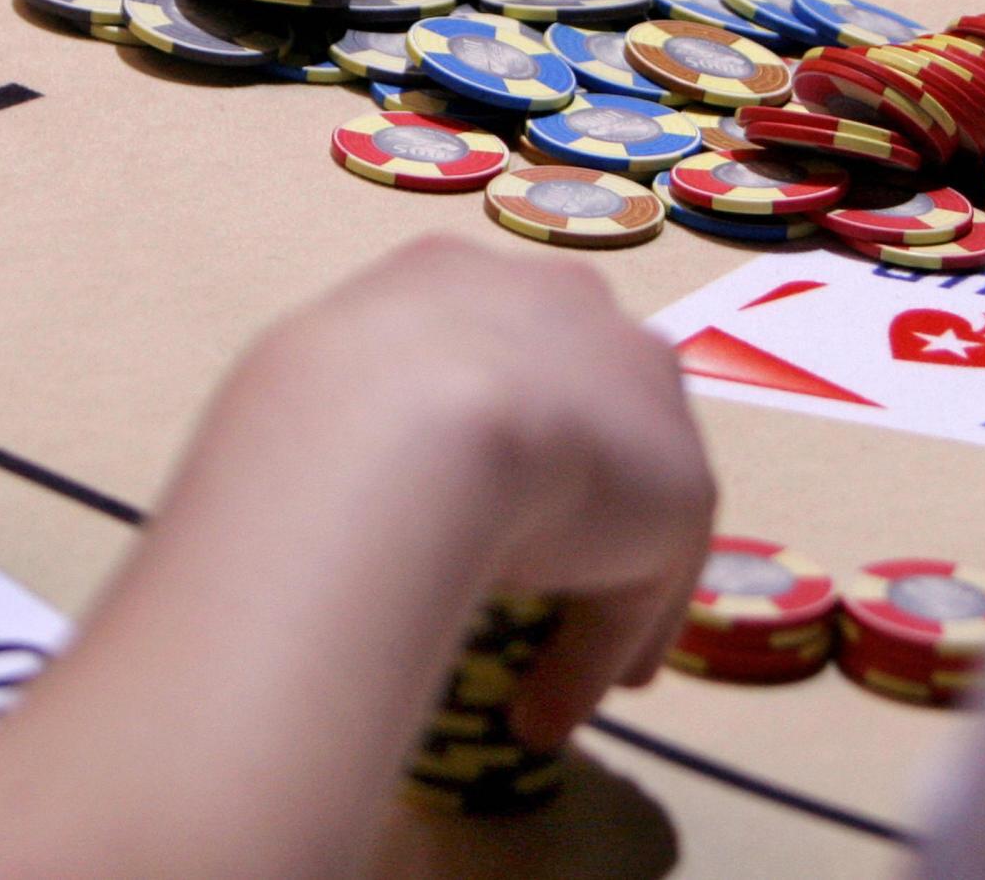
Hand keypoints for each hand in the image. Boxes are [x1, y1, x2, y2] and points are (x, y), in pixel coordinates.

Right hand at [244, 237, 715, 745]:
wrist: (403, 426)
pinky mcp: (681, 483)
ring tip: (546, 680)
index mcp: (456, 276)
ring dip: (595, 583)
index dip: (479, 428)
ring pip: (627, 492)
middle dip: (564, 486)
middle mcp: (564, 306)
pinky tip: (546, 708)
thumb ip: (338, 436)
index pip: (487, 346)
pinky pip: (639, 577)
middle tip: (526, 579)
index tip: (455, 508)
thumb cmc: (319, 410)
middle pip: (580, 400)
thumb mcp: (303, 402)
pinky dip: (596, 647)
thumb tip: (322, 524)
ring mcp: (635, 390)